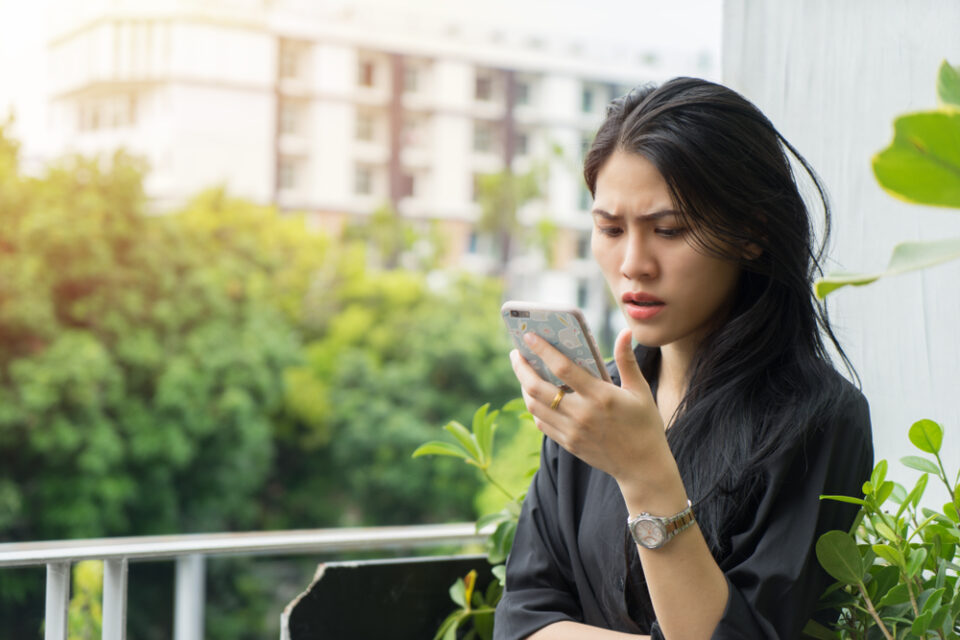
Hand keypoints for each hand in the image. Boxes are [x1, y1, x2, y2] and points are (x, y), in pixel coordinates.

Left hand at [510, 328, 670, 490]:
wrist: (643, 468)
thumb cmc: (644, 425)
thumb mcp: (640, 391)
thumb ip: (627, 360)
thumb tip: (625, 332)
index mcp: (600, 396)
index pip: (562, 368)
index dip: (543, 350)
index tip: (530, 336)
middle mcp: (581, 414)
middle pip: (538, 388)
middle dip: (522, 368)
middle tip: (516, 353)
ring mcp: (572, 431)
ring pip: (534, 406)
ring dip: (524, 386)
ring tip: (524, 372)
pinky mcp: (568, 444)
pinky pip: (541, 422)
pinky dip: (534, 406)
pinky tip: (535, 396)